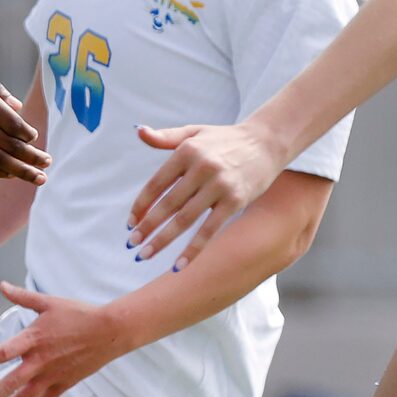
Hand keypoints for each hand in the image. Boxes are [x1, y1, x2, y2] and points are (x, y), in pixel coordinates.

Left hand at [0, 282, 129, 396]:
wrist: (111, 331)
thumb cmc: (79, 313)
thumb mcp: (49, 302)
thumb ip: (22, 297)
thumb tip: (2, 286)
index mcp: (35, 339)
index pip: (3, 352)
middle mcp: (41, 361)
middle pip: (10, 384)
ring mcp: (53, 375)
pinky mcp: (66, 383)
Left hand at [127, 120, 284, 265]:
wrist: (266, 142)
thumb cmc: (225, 139)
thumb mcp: (194, 132)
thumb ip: (165, 137)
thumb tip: (139, 131)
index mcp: (186, 151)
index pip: (156, 184)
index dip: (141, 206)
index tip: (130, 224)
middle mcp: (201, 167)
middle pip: (167, 204)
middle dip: (147, 227)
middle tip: (131, 244)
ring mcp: (219, 185)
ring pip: (184, 219)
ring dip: (162, 240)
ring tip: (144, 254)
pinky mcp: (235, 201)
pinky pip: (209, 230)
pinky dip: (192, 249)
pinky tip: (178, 265)